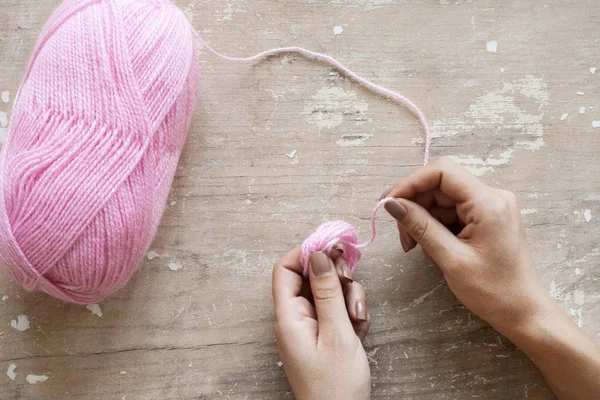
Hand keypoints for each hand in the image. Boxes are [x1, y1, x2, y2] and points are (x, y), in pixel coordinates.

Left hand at [272, 248, 371, 399]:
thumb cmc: (335, 385)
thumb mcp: (337, 333)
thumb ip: (327, 291)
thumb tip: (318, 254)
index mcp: (289, 316)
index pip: (285, 268)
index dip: (306, 252)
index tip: (333, 247)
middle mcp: (296, 317)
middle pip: (312, 277)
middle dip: (336, 277)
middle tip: (350, 284)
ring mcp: (312, 326)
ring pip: (330, 292)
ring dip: (349, 298)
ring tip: (358, 319)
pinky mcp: (326, 334)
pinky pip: (338, 310)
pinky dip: (351, 315)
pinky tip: (360, 331)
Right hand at [381, 157, 599, 398]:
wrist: (524, 313)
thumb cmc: (493, 291)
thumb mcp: (451, 260)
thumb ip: (421, 227)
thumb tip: (392, 204)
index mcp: (489, 203)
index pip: (442, 171)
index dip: (411, 183)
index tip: (389, 204)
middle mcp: (492, 197)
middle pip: (440, 185)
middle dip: (414, 205)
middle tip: (402, 235)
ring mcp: (490, 206)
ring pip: (443, 199)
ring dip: (422, 218)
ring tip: (414, 246)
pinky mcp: (486, 218)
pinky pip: (452, 211)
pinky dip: (435, 225)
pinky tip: (430, 247)